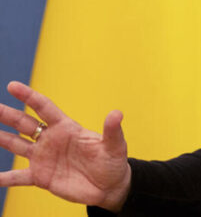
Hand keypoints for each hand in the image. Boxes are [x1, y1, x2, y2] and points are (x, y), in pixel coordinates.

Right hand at [0, 81, 130, 211]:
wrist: (109, 187)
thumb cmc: (112, 162)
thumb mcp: (114, 145)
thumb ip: (112, 130)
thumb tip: (117, 114)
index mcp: (66, 127)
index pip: (44, 108)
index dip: (29, 96)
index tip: (12, 86)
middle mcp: (51, 140)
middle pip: (24, 124)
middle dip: (8, 114)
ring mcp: (44, 158)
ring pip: (17, 145)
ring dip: (1, 138)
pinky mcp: (41, 177)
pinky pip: (18, 177)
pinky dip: (5, 178)